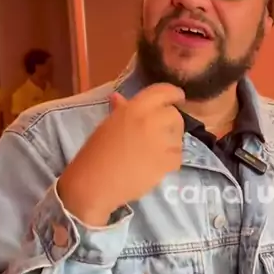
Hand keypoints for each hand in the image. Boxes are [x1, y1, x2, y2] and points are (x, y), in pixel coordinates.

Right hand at [57, 83, 184, 225]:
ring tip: (154, 151)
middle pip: (175, 115)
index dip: (174, 94)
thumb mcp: (107, 125)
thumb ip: (120, 110)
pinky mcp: (166, 162)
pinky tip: (155, 164)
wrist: (94, 182)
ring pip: (179, 137)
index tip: (177, 99)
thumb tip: (119, 98)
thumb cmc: (95, 153)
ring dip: (171, 142)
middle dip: (171, 122)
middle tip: (160, 132)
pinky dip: (170, 160)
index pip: (164, 91)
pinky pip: (177, 156)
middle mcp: (151, 120)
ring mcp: (161, 142)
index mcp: (135, 108)